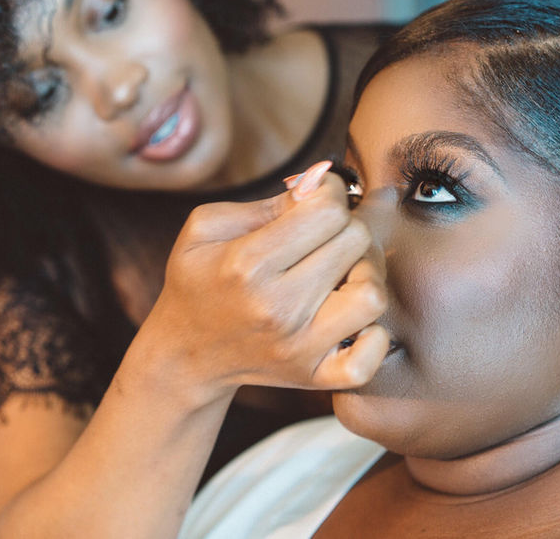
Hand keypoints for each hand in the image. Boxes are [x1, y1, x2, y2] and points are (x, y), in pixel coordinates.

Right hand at [144, 162, 389, 404]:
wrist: (185, 353)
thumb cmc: (200, 281)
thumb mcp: (208, 227)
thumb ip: (269, 202)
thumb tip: (322, 184)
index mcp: (248, 263)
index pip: (327, 211)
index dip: (330, 193)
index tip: (318, 198)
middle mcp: (278, 306)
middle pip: (355, 242)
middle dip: (347, 225)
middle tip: (329, 233)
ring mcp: (300, 346)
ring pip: (373, 295)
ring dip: (366, 274)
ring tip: (344, 272)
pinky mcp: (314, 376)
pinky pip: (370, 356)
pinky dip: (374, 335)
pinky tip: (352, 318)